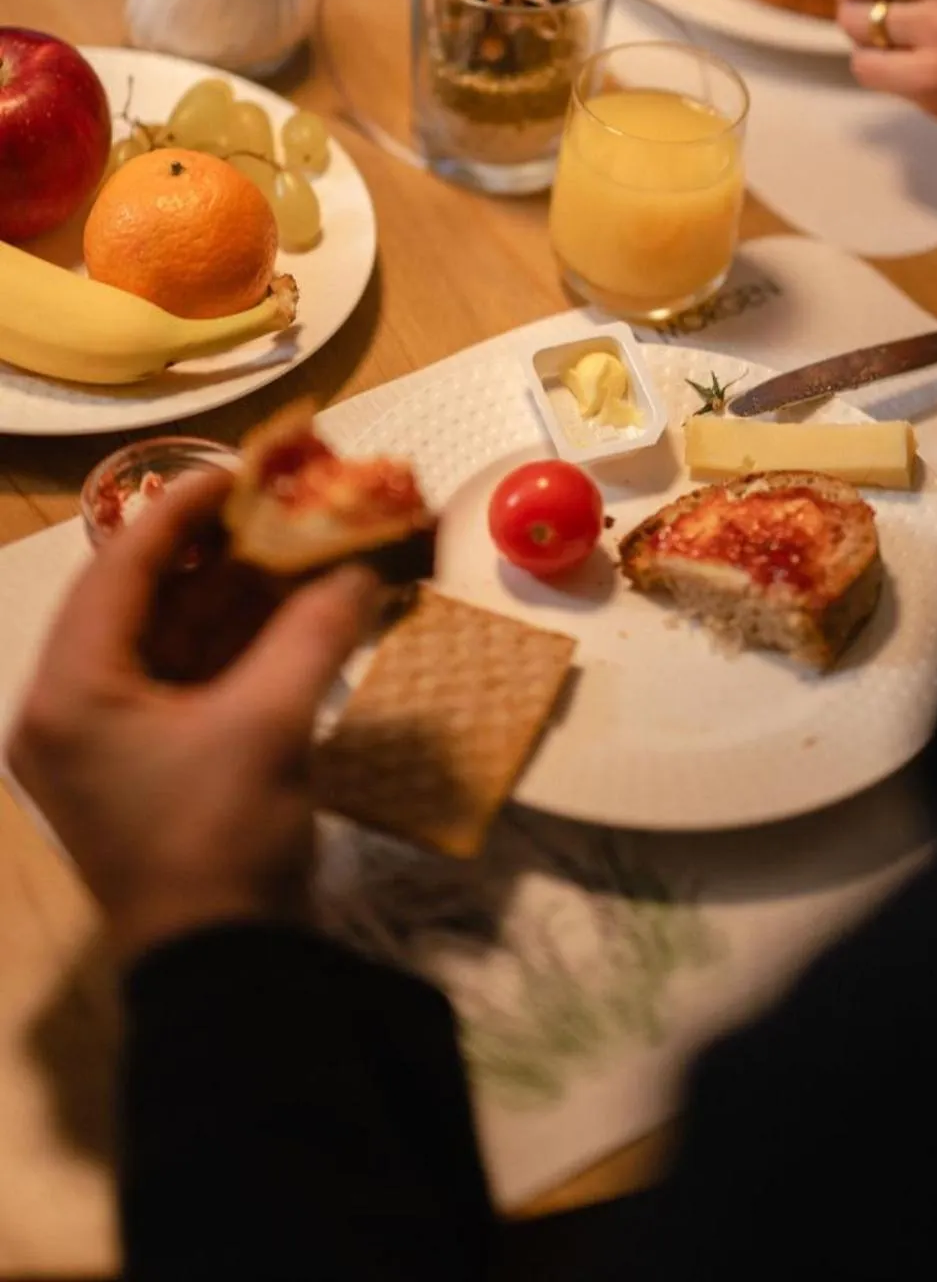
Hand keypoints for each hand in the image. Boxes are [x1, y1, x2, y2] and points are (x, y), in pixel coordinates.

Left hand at [6, 471, 382, 963]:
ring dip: (236, 594)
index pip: (121, 569)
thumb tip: (364, 567)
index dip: (184, 511)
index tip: (244, 469)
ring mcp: (109, 740)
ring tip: (302, 544)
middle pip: (144, 598)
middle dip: (218, 550)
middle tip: (281, 503)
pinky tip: (299, 607)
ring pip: (171, 637)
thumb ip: (315, 631)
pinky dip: (241, 642)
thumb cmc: (221, 839)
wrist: (224, 970)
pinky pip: (190, 678)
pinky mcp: (149, 764)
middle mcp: (72, 707)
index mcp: (70, 691)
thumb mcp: (270, 725)